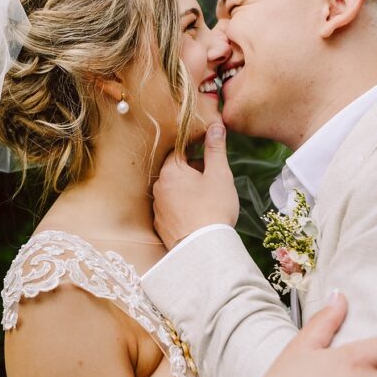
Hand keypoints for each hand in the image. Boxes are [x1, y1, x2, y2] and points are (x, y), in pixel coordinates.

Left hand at [153, 123, 238, 248]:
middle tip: (213, 180)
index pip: (179, 150)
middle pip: (175, 170)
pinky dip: (183, 207)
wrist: (203, 249)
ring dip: (187, 190)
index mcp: (170, 171)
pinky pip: (171, 208)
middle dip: (193, 171)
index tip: (209, 154)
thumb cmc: (213, 208)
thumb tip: (216, 127)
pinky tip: (198, 215)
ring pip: (173, 190)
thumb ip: (216, 149)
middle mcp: (158, 187)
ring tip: (207, 199)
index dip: (195, 149)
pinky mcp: (160, 225)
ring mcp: (157, 208)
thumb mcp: (219, 175)